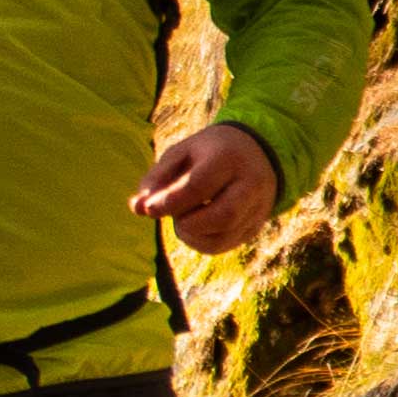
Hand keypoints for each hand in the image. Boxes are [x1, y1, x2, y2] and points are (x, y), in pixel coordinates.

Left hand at [131, 120, 282, 251]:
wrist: (253, 152)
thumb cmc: (205, 153)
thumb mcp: (180, 154)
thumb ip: (157, 179)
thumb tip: (138, 209)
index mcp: (228, 158)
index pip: (199, 187)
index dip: (170, 202)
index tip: (149, 209)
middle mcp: (251, 183)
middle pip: (223, 216)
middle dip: (187, 223)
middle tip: (174, 216)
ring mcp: (258, 206)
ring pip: (225, 236)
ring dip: (192, 236)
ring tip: (182, 221)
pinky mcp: (255, 224)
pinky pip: (226, 244)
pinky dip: (200, 243)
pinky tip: (192, 229)